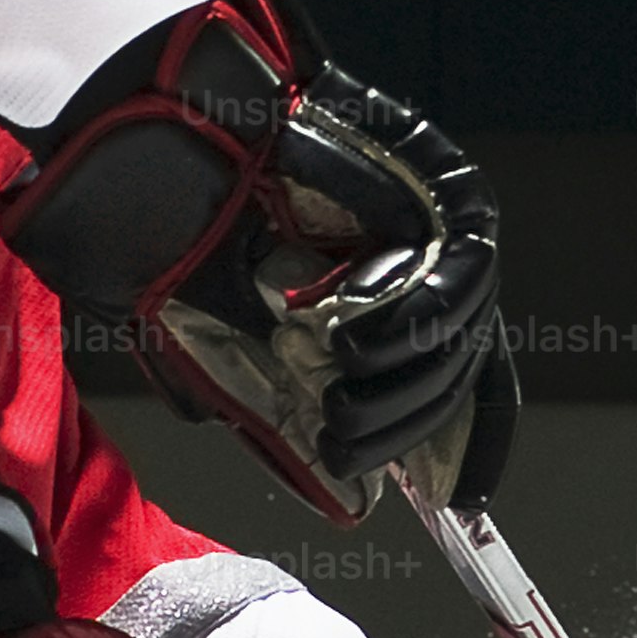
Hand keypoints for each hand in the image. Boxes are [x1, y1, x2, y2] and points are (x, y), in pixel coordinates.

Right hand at [0, 0, 507, 519]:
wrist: (167, 132)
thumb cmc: (191, 229)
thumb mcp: (230, 341)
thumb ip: (282, 413)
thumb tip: (347, 500)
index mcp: (390, 304)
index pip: (460, 391)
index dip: (469, 450)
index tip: (463, 505)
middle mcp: (430, 269)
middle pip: (456, 378)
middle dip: (400, 429)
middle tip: (339, 440)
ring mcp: (447, 227)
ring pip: (460, 340)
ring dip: (398, 388)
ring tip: (335, 391)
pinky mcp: (452, 186)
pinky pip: (462, 278)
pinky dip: (410, 323)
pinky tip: (349, 341)